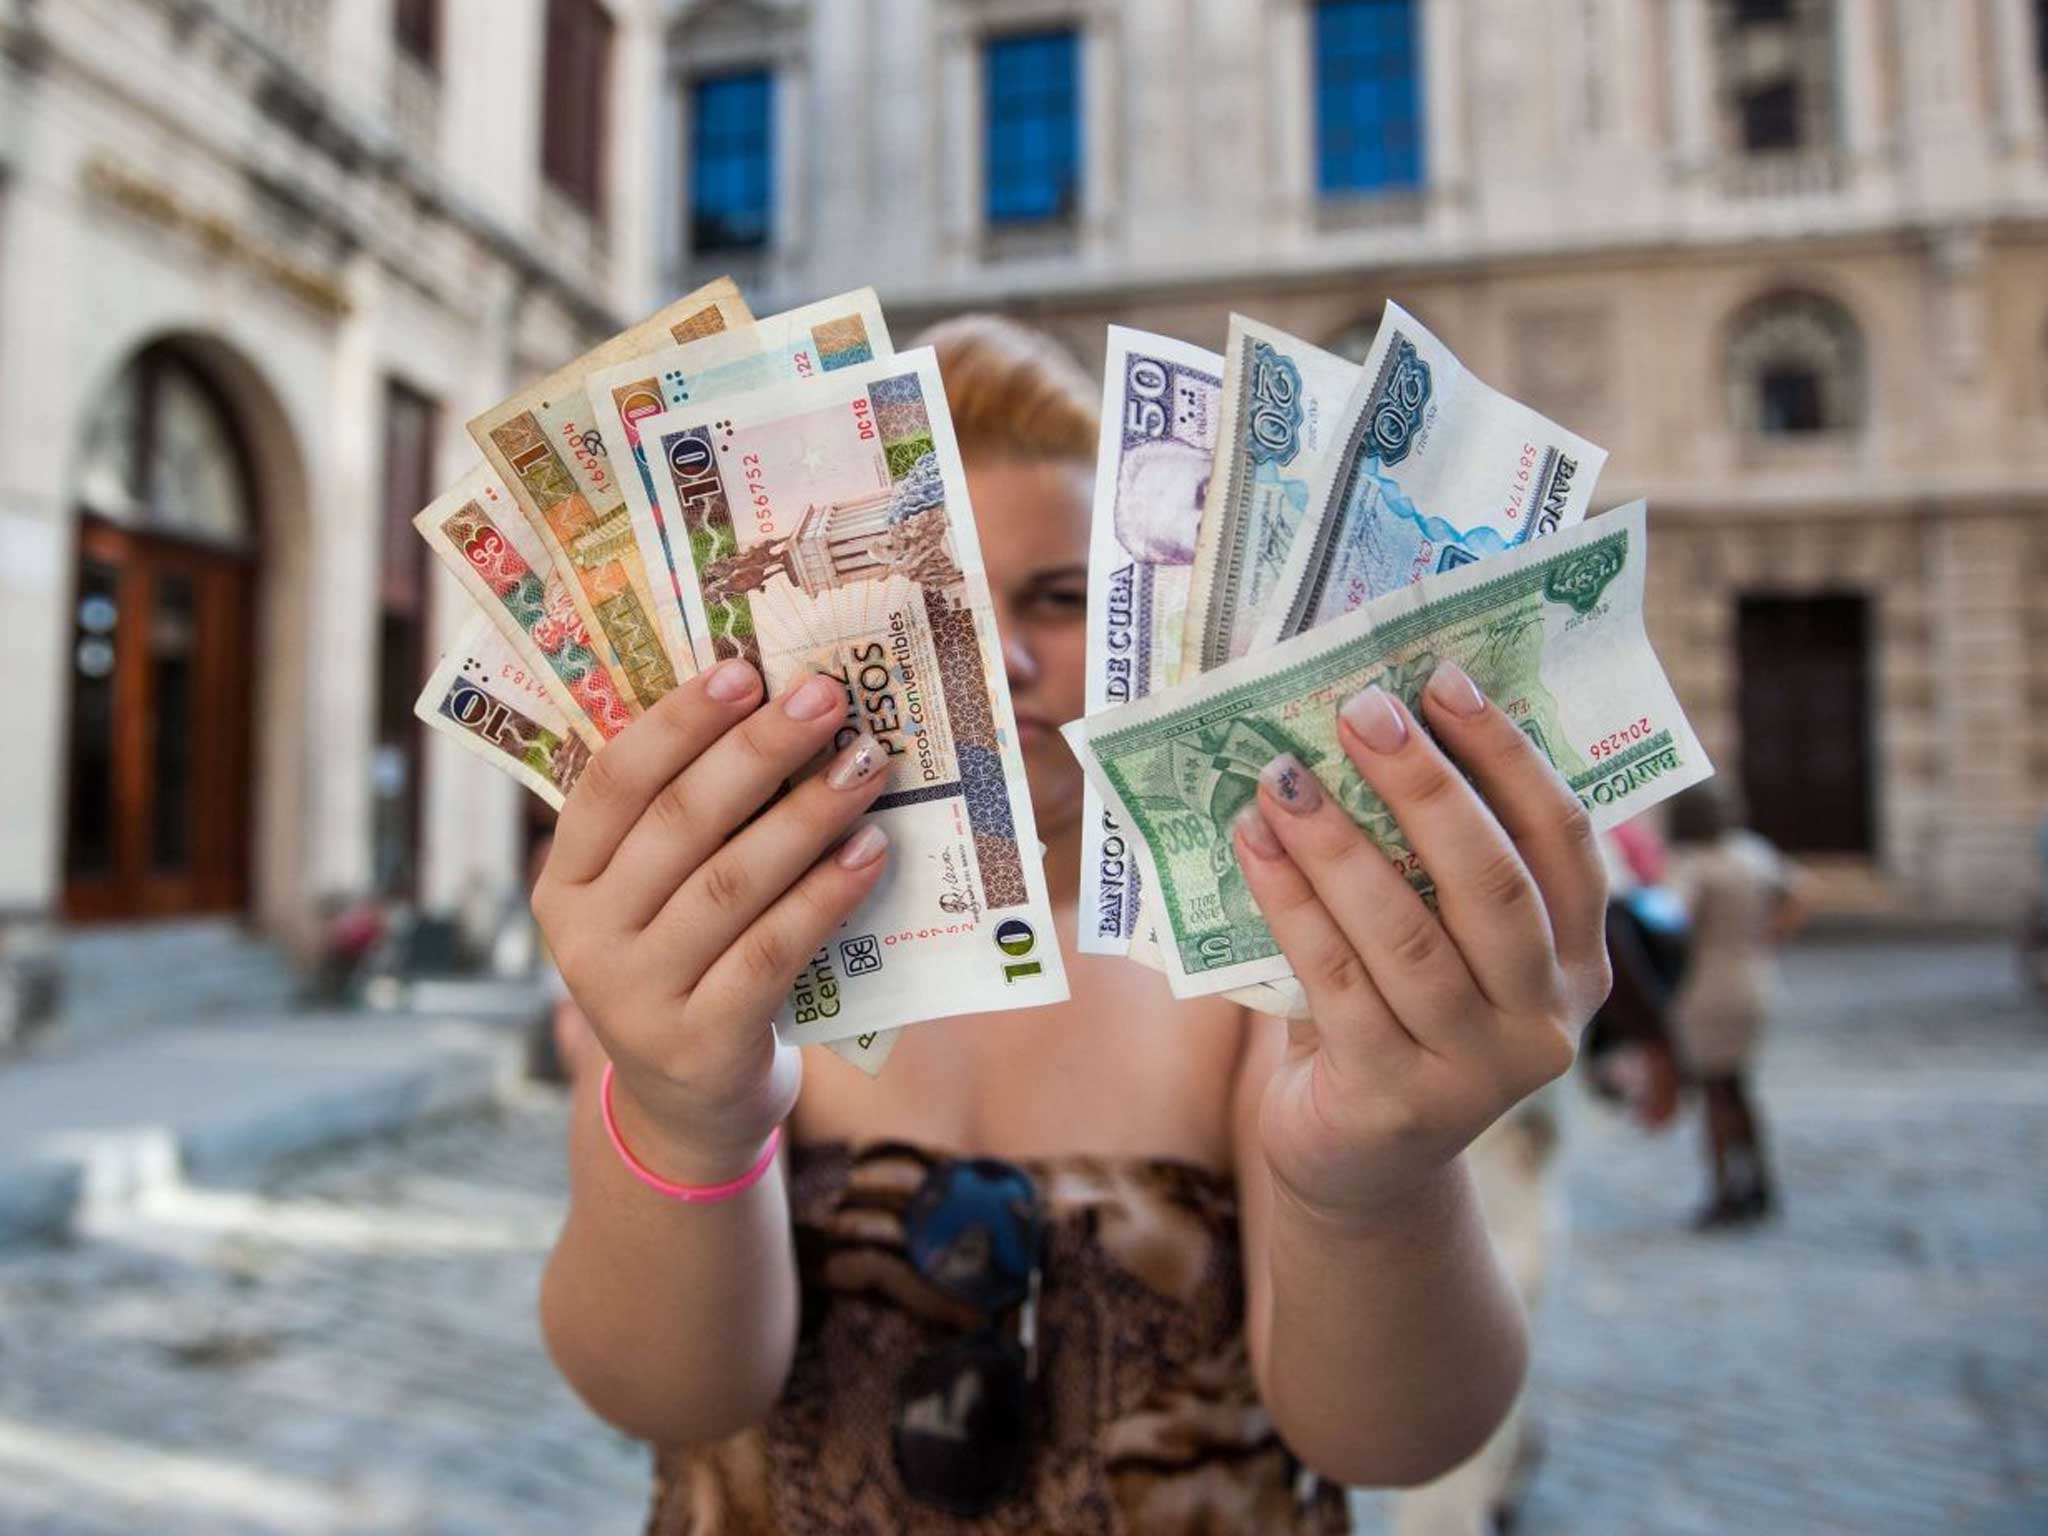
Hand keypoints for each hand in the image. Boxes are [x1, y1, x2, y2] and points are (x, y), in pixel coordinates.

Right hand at [533, 660, 893, 1183]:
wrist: (688, 1106)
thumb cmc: (687, 962)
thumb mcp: (656, 898)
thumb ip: (684, 822)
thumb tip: (769, 707)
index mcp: (565, 882)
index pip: (612, 783)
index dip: (676, 723)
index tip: (742, 673)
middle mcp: (587, 940)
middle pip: (679, 825)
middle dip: (759, 752)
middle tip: (826, 699)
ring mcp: (638, 999)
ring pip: (731, 884)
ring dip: (807, 816)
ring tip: (866, 765)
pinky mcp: (702, 1045)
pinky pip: (773, 952)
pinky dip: (826, 896)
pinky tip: (870, 852)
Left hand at [1235, 661, 1611, 1226]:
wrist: (1357, 1161)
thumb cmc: (1395, 1015)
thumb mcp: (1436, 940)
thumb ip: (1426, 862)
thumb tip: (1364, 722)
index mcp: (1578, 962)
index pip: (1563, 842)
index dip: (1509, 757)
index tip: (1445, 680)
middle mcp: (1546, 1020)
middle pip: (1492, 883)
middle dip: (1425, 786)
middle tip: (1361, 708)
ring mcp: (1476, 1072)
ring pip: (1406, 936)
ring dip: (1338, 844)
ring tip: (1282, 774)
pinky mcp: (1394, 1103)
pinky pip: (1335, 982)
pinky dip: (1289, 904)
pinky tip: (1252, 843)